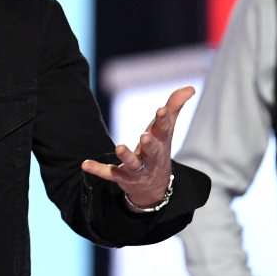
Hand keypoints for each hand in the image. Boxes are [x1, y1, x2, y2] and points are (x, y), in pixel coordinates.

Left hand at [80, 86, 194, 207]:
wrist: (155, 187)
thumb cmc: (158, 150)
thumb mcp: (166, 130)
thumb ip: (175, 107)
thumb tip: (190, 87)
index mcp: (161, 143)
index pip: (164, 130)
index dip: (164, 119)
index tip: (161, 109)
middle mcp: (151, 157)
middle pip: (152, 151)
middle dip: (150, 144)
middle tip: (145, 136)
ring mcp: (137, 169)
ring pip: (132, 163)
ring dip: (126, 156)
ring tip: (119, 147)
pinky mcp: (122, 177)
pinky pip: (109, 174)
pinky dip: (98, 170)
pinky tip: (86, 164)